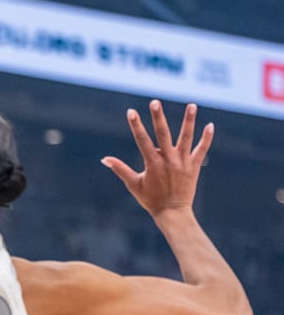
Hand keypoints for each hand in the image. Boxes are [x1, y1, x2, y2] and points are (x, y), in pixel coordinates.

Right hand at [102, 100, 213, 216]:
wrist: (173, 212)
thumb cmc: (150, 199)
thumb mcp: (133, 184)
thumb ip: (120, 169)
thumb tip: (104, 159)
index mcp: (153, 163)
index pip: (142, 140)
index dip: (136, 125)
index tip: (131, 111)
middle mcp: (169, 160)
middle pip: (163, 134)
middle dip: (158, 117)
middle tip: (155, 102)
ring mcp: (183, 163)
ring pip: (186, 138)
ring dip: (189, 121)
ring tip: (192, 105)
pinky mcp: (194, 167)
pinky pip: (202, 150)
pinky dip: (206, 138)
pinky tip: (210, 125)